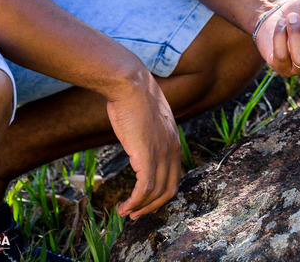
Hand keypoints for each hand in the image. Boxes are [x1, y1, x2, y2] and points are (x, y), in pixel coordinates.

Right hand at [105, 67, 180, 218]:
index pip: (175, 176)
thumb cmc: (134, 98)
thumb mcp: (148, 119)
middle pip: (169, 189)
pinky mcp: (147, 155)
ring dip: (140, 207)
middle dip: (153, 206)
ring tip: (126, 213)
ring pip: (156, 193)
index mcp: (174, 141)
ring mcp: (162, 153)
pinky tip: (124, 207)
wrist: (130, 85)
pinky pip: (144, 189)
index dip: (161, 193)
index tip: (146, 201)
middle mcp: (172, 149)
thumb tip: (139, 139)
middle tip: (136, 214)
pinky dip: (135, 202)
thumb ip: (149, 133)